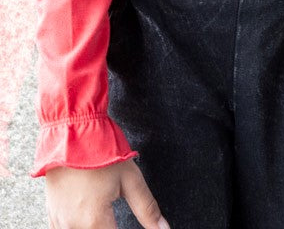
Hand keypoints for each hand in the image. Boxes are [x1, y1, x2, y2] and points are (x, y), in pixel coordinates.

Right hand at [45, 159, 169, 228]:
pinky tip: (88, 218)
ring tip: (104, 214)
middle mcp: (73, 226)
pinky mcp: (51, 213)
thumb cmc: (101, 151)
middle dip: (110, 228)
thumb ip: (147, 208)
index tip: (126, 226)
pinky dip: (79, 226)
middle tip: (114, 216)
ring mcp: (60, 221)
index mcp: (95, 220)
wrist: (71, 131)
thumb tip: (163, 228)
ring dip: (96, 227)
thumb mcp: (131, 178)